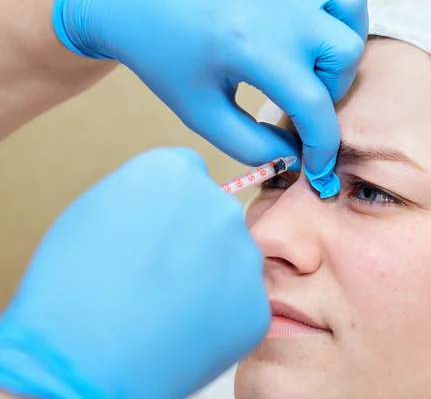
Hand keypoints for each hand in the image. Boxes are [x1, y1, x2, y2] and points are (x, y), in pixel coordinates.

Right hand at [0, 148, 269, 398]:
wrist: (87, 359)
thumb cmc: (73, 288)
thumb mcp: (94, 213)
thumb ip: (143, 197)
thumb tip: (164, 206)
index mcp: (176, 171)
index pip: (188, 176)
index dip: (171, 208)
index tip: (159, 232)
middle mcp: (220, 204)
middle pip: (215, 215)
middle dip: (196, 238)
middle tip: (165, 273)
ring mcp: (245, 254)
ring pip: (233, 258)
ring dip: (213, 275)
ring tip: (171, 306)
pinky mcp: (257, 303)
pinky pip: (242, 302)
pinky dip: (222, 315)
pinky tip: (186, 329)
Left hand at [52, 0, 367, 197]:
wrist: (135, 2)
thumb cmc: (165, 58)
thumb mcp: (201, 113)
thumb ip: (252, 145)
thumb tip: (296, 155)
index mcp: (251, 47)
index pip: (314, 104)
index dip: (324, 145)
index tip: (319, 166)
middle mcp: (278, 9)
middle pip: (343, 57)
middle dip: (330, 92)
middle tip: (299, 102)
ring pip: (350, 16)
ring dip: (340, 50)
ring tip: (311, 66)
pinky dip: (340, 13)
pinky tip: (315, 33)